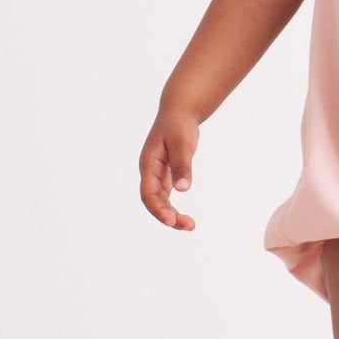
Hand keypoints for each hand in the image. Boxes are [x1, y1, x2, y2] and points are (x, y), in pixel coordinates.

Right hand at [139, 108, 200, 230]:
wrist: (180, 112)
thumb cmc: (179, 125)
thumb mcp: (182, 143)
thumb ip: (182, 165)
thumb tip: (183, 189)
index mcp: (148, 164)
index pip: (148, 193)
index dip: (158, 209)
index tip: (172, 220)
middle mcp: (149, 172)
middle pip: (153, 201)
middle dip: (168, 216)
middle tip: (189, 226)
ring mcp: (156, 174)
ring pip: (160, 200)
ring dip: (171, 214)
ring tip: (190, 225)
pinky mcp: (166, 174)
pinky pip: (166, 196)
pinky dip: (173, 207)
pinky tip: (183, 216)